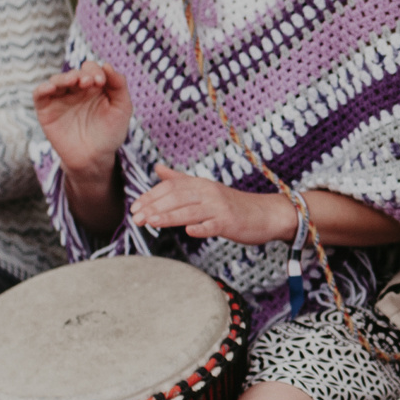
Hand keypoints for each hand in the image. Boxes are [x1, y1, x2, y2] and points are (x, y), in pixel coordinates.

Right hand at [34, 62, 134, 178]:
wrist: (94, 158)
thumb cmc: (110, 133)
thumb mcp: (122, 108)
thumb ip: (119, 86)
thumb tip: (106, 65)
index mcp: (94, 87)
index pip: (91, 69)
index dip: (95, 70)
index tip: (101, 81)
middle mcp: (76, 90)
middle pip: (74, 73)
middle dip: (82, 75)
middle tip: (89, 82)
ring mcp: (60, 99)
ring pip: (57, 80)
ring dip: (64, 78)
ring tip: (74, 81)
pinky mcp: (46, 110)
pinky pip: (39, 94)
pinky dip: (43, 88)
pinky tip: (51, 87)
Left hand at [129, 167, 296, 244]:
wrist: (265, 214)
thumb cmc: (232, 204)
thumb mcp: (205, 188)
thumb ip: (179, 179)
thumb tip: (157, 168)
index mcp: (200, 184)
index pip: (170, 187)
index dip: (150, 197)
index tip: (134, 207)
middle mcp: (208, 193)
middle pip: (177, 198)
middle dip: (154, 208)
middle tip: (136, 219)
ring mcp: (219, 208)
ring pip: (190, 211)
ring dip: (169, 217)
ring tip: (151, 222)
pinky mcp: (230, 222)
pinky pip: (213, 225)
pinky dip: (201, 228)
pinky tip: (189, 232)